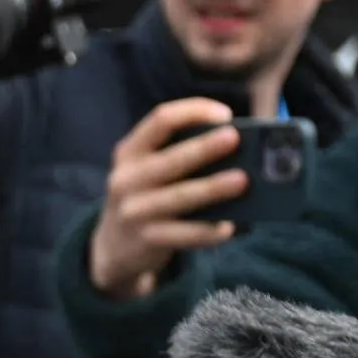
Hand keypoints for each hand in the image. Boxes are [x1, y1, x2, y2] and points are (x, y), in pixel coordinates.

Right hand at [87, 98, 246, 299]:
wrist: (115, 245)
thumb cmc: (147, 195)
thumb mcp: (147, 168)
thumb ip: (177, 153)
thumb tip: (235, 148)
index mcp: (130, 151)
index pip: (161, 120)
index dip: (194, 112)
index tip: (225, 115)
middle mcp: (127, 179)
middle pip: (170, 159)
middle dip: (204, 147)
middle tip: (234, 138)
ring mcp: (134, 211)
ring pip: (179, 196)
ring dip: (212, 187)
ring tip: (242, 180)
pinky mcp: (146, 239)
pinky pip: (183, 234)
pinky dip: (207, 231)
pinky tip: (228, 227)